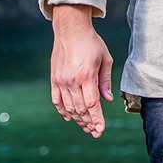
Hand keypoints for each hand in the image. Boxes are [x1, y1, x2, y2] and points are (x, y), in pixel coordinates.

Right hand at [50, 4, 113, 137]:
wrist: (71, 30)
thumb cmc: (92, 42)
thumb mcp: (105, 58)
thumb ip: (105, 80)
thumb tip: (108, 99)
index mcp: (86, 75)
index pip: (92, 104)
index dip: (97, 119)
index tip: (100, 130)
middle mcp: (71, 80)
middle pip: (80, 109)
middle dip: (89, 122)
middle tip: (95, 132)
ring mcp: (61, 81)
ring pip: (69, 107)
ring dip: (78, 119)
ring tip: (86, 127)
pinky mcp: (54, 79)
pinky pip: (57, 101)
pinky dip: (63, 111)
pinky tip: (69, 117)